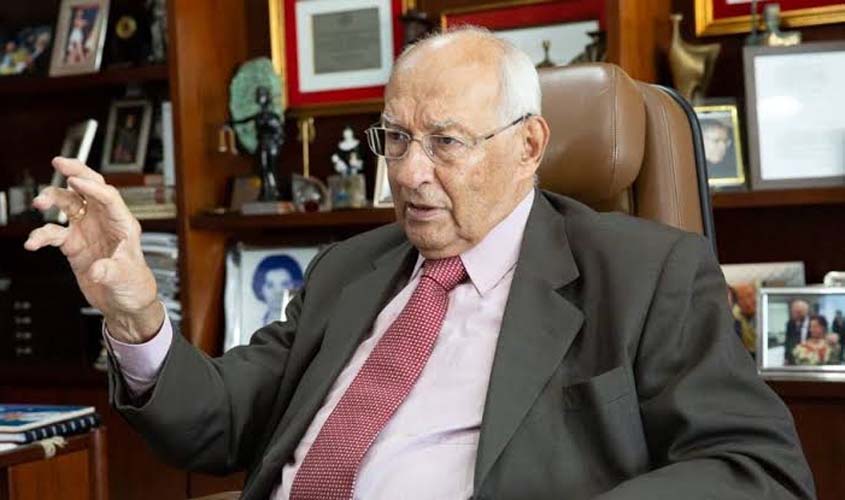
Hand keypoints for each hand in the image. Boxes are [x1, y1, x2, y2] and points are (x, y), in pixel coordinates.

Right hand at [24, 157, 162, 342]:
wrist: (125, 303)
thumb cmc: (135, 286)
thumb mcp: (126, 278)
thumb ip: (111, 271)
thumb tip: (98, 269)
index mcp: (123, 224)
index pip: (108, 197)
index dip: (93, 187)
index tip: (75, 180)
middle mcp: (104, 222)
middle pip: (89, 189)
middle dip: (75, 172)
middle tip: (59, 162)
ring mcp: (87, 230)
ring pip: (68, 204)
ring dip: (52, 199)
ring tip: (39, 204)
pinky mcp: (73, 244)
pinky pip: (53, 232)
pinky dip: (41, 235)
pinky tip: (33, 243)